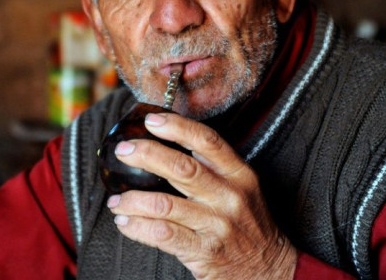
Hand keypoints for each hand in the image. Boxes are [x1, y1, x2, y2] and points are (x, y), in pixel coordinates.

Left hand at [107, 112, 296, 279]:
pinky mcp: (204, 251)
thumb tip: (165, 144)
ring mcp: (217, 225)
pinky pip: (162, 234)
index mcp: (239, 173)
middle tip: (123, 150)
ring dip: (132, 200)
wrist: (269, 269)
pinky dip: (137, 227)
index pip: (207, 141)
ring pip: (164, 204)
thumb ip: (212, 167)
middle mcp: (229, 196)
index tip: (151, 120)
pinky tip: (124, 222)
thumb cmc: (247, 223)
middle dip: (147, 155)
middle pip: (182, 168)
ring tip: (116, 200)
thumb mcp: (242, 187)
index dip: (177, 127)